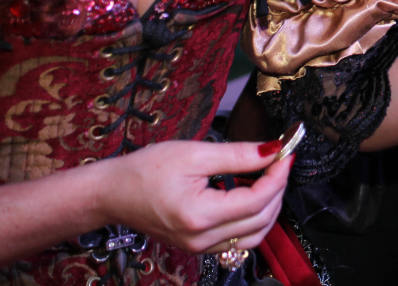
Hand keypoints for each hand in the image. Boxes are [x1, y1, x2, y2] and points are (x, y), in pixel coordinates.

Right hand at [94, 140, 290, 254]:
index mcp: (199, 216)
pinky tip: (248, 194)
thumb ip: (238, 155)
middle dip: (277, 188)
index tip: (286, 152)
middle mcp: (201, 239)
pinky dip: (252, 218)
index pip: (257, 200)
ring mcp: (199, 247)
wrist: (112, 193)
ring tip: (267, 177)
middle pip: (261, 220)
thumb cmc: (144, 171)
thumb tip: (273, 150)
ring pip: (253, 235)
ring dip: (269, 207)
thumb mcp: (194, 154)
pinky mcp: (197, 246)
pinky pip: (237, 239)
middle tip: (280, 161)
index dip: (278, 175)